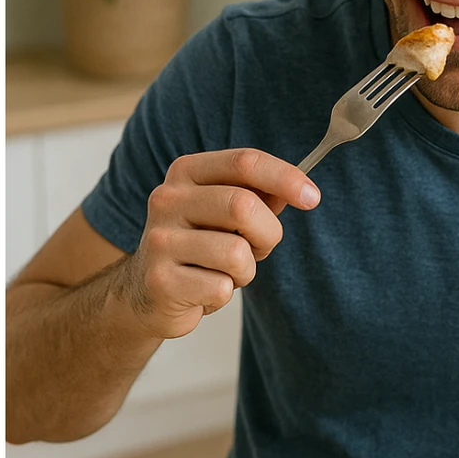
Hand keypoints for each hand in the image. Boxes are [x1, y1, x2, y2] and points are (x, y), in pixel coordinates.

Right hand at [119, 148, 319, 338]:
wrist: (146, 294)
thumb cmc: (197, 247)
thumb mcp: (224, 213)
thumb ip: (258, 196)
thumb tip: (299, 190)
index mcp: (186, 173)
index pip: (244, 162)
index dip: (285, 178)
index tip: (312, 198)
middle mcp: (167, 200)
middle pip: (244, 206)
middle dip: (267, 234)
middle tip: (257, 249)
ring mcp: (160, 240)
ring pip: (236, 253)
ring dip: (244, 270)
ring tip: (222, 271)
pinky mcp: (160, 281)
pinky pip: (221, 289)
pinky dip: (223, 295)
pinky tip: (202, 290)